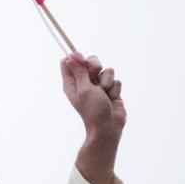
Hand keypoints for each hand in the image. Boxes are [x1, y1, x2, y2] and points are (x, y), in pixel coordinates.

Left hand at [62, 53, 124, 183]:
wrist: (108, 126)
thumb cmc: (92, 110)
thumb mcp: (84, 89)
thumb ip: (79, 71)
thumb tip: (69, 56)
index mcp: (71, 82)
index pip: (69, 62)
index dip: (76, 57)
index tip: (82, 60)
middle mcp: (84, 82)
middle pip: (89, 61)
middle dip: (95, 64)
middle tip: (95, 73)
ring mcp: (98, 86)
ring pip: (106, 70)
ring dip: (107, 80)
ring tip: (104, 92)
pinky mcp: (111, 89)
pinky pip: (115, 79)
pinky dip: (114, 88)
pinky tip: (112, 98)